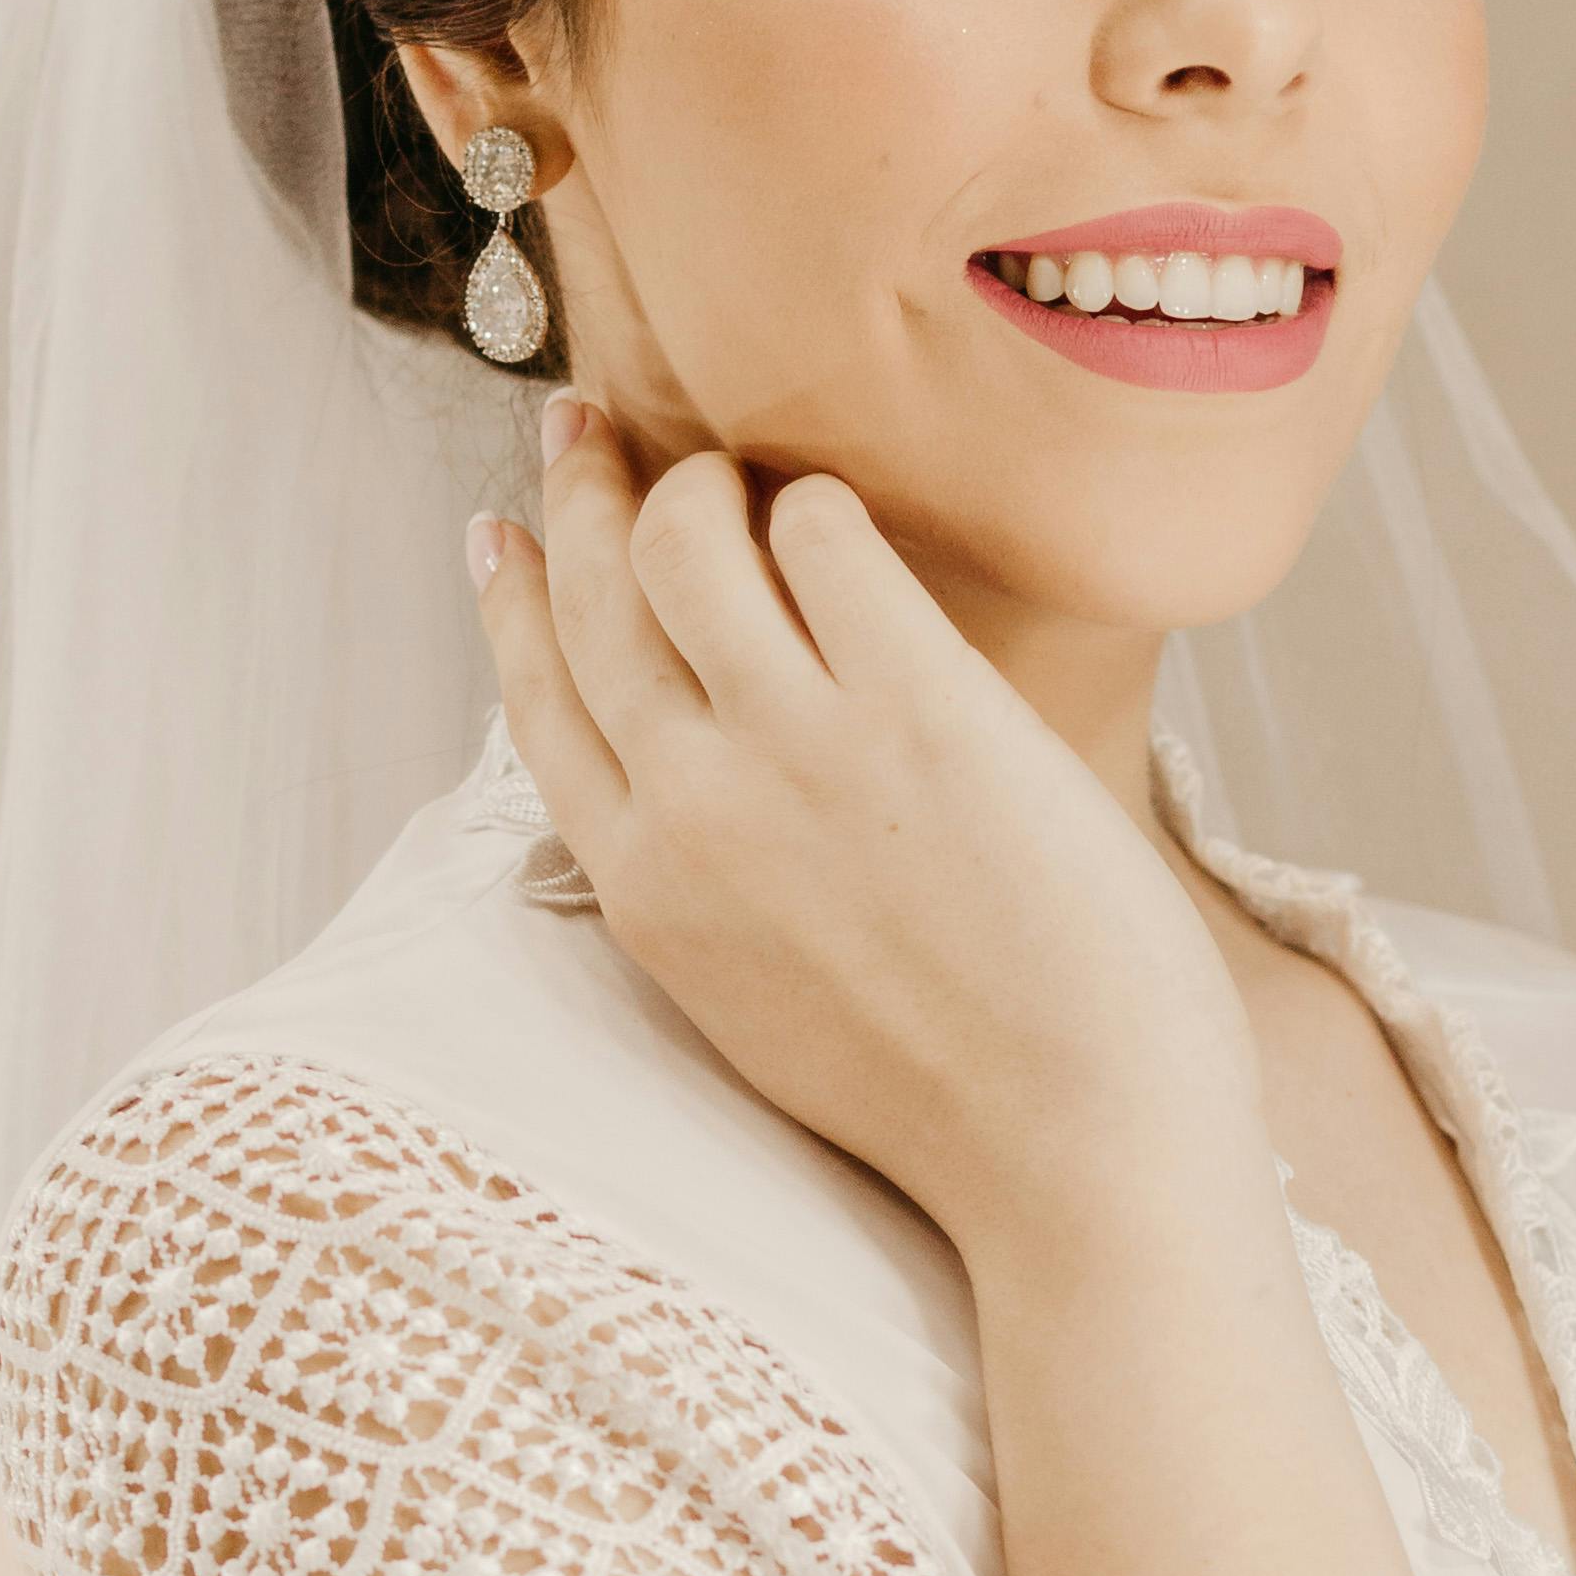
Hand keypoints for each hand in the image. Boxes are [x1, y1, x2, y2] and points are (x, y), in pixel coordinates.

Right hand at [474, 413, 1256, 1257]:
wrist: (1072, 1153)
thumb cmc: (952, 1098)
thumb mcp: (759, 1009)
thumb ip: (709, 892)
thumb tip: (705, 788)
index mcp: (645, 893)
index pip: (537, 704)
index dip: (513, 599)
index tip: (504, 530)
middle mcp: (689, 806)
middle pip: (594, 598)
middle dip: (581, 490)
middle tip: (589, 422)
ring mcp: (793, 746)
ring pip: (686, 539)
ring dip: (702, 482)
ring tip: (744, 474)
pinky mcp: (910, 702)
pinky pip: (825, 535)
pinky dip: (820, 507)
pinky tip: (846, 519)